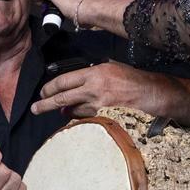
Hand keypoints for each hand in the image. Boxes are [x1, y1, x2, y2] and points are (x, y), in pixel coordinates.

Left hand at [32, 62, 165, 116]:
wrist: (154, 94)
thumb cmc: (135, 80)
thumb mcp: (113, 69)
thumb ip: (94, 76)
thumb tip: (77, 85)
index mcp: (95, 73)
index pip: (64, 80)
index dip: (50, 87)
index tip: (43, 92)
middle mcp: (94, 88)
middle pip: (62, 97)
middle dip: (45, 103)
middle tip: (36, 108)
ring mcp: (99, 105)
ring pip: (73, 110)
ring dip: (64, 112)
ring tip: (56, 114)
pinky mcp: (105, 117)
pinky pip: (87, 119)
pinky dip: (80, 119)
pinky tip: (77, 119)